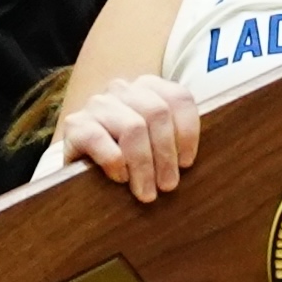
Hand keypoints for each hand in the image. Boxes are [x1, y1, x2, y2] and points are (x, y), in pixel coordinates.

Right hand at [54, 69, 209, 201]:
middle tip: (168, 187)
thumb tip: (206, 162)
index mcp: (149, 88)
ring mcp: (98, 105)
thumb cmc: (132, 162)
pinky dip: (114, 161)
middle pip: (157, 113)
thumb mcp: (159, 148)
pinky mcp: (76, 125)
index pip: (178, 98)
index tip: (188, 163)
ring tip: (146, 192)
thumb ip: (179, 144)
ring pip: (132, 127)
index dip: (188, 132)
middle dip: (166, 154)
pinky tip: (120, 179)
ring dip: (143, 165)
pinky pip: (98, 138)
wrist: (83, 172)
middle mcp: (122, 89)